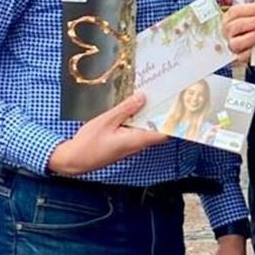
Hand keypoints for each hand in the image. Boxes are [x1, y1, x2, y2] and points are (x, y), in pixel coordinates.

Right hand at [47, 93, 169, 175]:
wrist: (74, 160)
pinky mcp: (125, 142)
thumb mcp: (107, 121)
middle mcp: (138, 144)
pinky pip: (137, 129)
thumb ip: (126, 109)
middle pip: (158, 128)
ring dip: (151, 114)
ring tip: (155, 95)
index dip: (175, 120)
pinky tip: (136, 106)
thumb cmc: (88, 144)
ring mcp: (132, 144)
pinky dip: (139, 118)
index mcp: (137, 140)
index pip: (165, 132)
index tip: (180, 104)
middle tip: (168, 94)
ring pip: (148, 128)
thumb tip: (143, 97)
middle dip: (164, 112)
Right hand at [223, 1, 254, 62]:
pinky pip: (242, 56)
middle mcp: (229, 31)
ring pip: (237, 43)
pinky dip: (251, 52)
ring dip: (252, 37)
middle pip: (237, 26)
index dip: (251, 9)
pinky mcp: (239, 56)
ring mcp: (232, 44)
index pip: (235, 11)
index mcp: (230, 17)